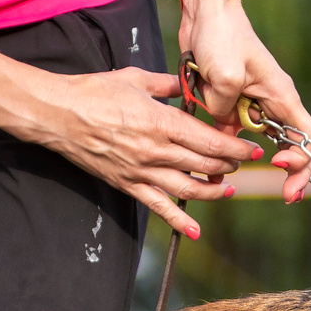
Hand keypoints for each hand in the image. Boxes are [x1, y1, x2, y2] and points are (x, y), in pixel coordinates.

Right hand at [25, 66, 260, 238]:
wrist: (58, 114)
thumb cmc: (94, 92)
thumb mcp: (135, 79)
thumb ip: (167, 84)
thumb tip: (186, 85)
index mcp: (162, 122)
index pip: (209, 141)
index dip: (235, 148)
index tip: (252, 150)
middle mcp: (156, 151)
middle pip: (205, 165)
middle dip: (230, 167)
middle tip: (243, 165)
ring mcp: (142, 171)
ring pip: (188, 189)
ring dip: (213, 192)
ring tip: (227, 189)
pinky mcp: (127, 184)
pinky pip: (158, 207)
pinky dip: (179, 221)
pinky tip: (195, 231)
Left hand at [180, 0, 310, 204]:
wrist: (206, 10)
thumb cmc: (222, 35)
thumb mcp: (224, 76)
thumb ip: (225, 108)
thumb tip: (221, 123)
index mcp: (281, 95)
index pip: (307, 136)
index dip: (303, 161)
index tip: (282, 172)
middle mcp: (270, 101)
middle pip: (289, 143)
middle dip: (290, 172)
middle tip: (286, 196)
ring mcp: (250, 101)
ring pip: (254, 142)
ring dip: (243, 164)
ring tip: (227, 184)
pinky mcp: (228, 99)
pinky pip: (229, 131)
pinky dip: (221, 148)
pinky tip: (209, 166)